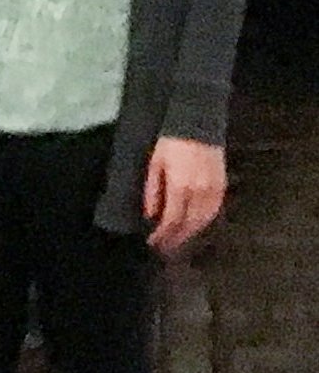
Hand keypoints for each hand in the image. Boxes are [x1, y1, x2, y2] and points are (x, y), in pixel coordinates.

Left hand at [142, 136, 226, 255]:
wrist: (198, 123)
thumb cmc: (170, 143)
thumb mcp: (154, 165)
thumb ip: (153, 192)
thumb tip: (150, 215)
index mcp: (181, 186)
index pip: (171, 220)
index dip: (162, 235)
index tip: (152, 243)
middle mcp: (200, 191)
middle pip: (189, 224)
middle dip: (176, 239)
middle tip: (164, 250)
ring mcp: (214, 188)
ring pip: (204, 220)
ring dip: (190, 234)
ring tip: (177, 242)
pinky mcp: (223, 184)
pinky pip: (215, 210)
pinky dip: (204, 222)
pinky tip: (195, 227)